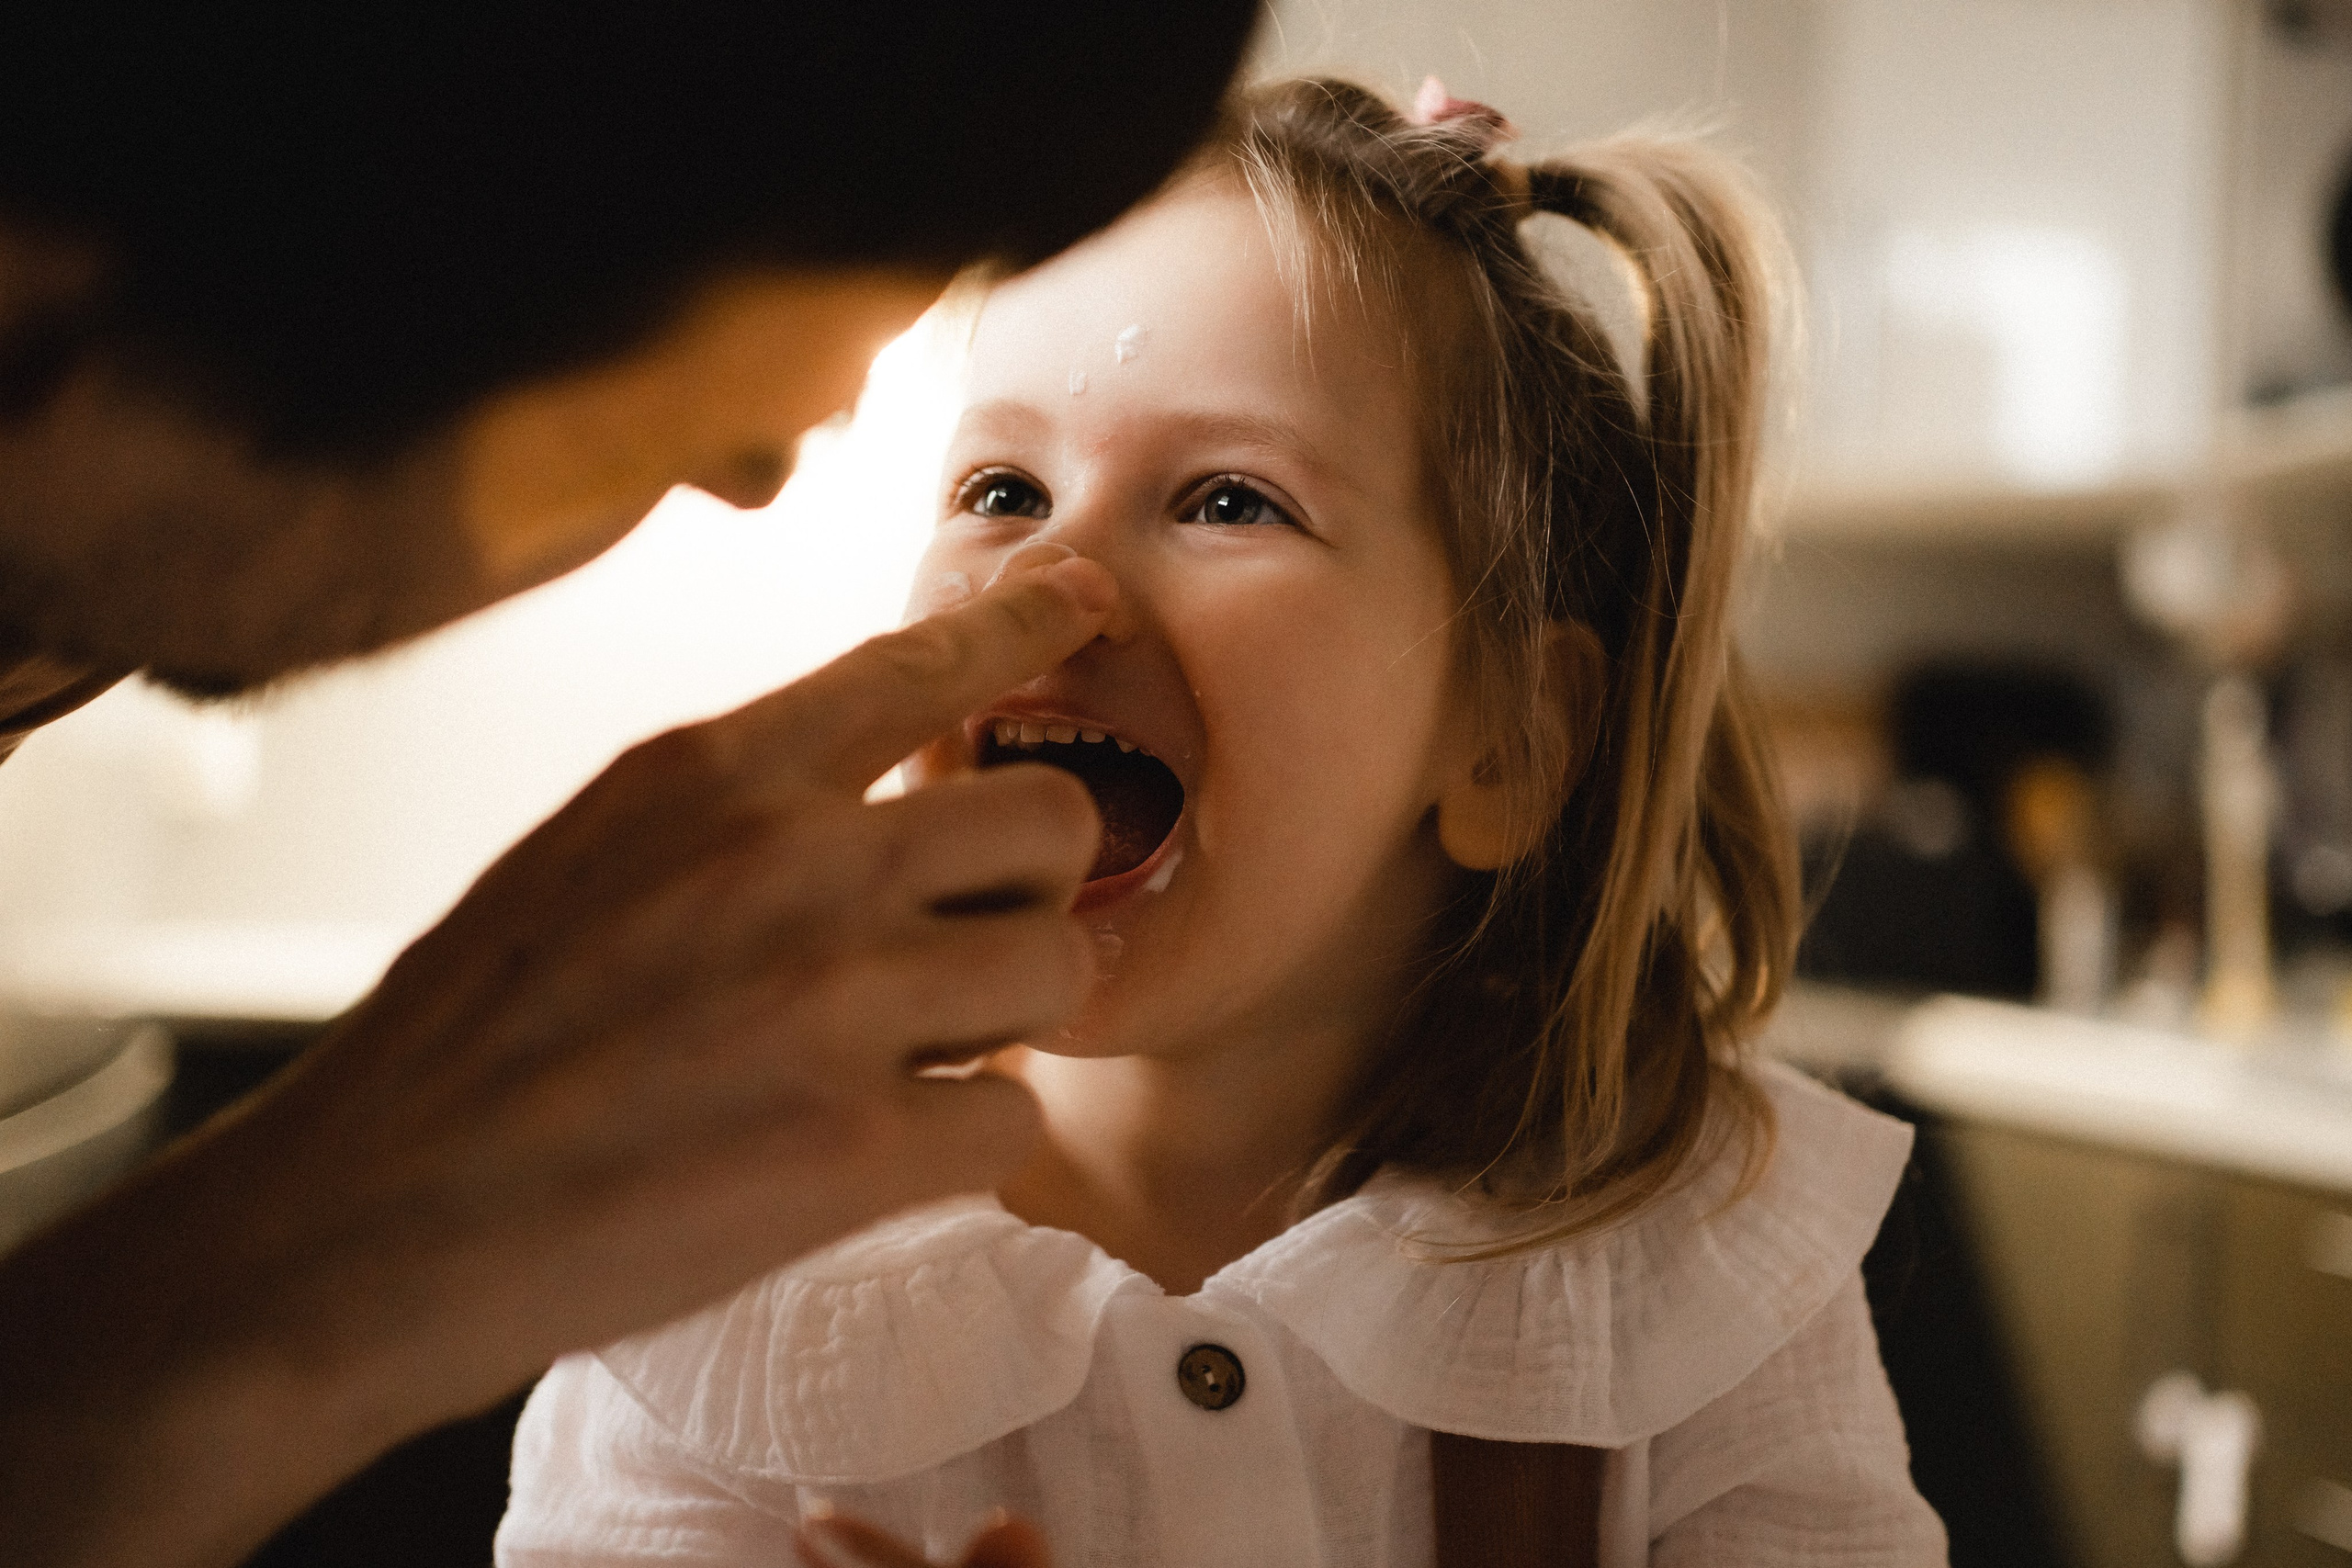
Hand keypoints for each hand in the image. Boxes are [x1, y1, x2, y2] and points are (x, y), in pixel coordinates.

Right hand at [0, 552, 1112, 1567]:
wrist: (371, 1220)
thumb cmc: (470, 1044)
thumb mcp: (590, 853)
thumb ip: (739, 813)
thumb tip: (879, 800)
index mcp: (713, 773)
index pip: (921, 662)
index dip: (1028, 623)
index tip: (1093, 601)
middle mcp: (794, 860)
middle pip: (1049, 817)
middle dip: (1029, 888)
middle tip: (964, 948)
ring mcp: (834, 1000)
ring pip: (1060, 965)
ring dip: (1009, 1021)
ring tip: (912, 1056)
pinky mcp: (857, 1148)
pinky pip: (1016, 1117)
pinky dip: (967, 1143)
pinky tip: (880, 1156)